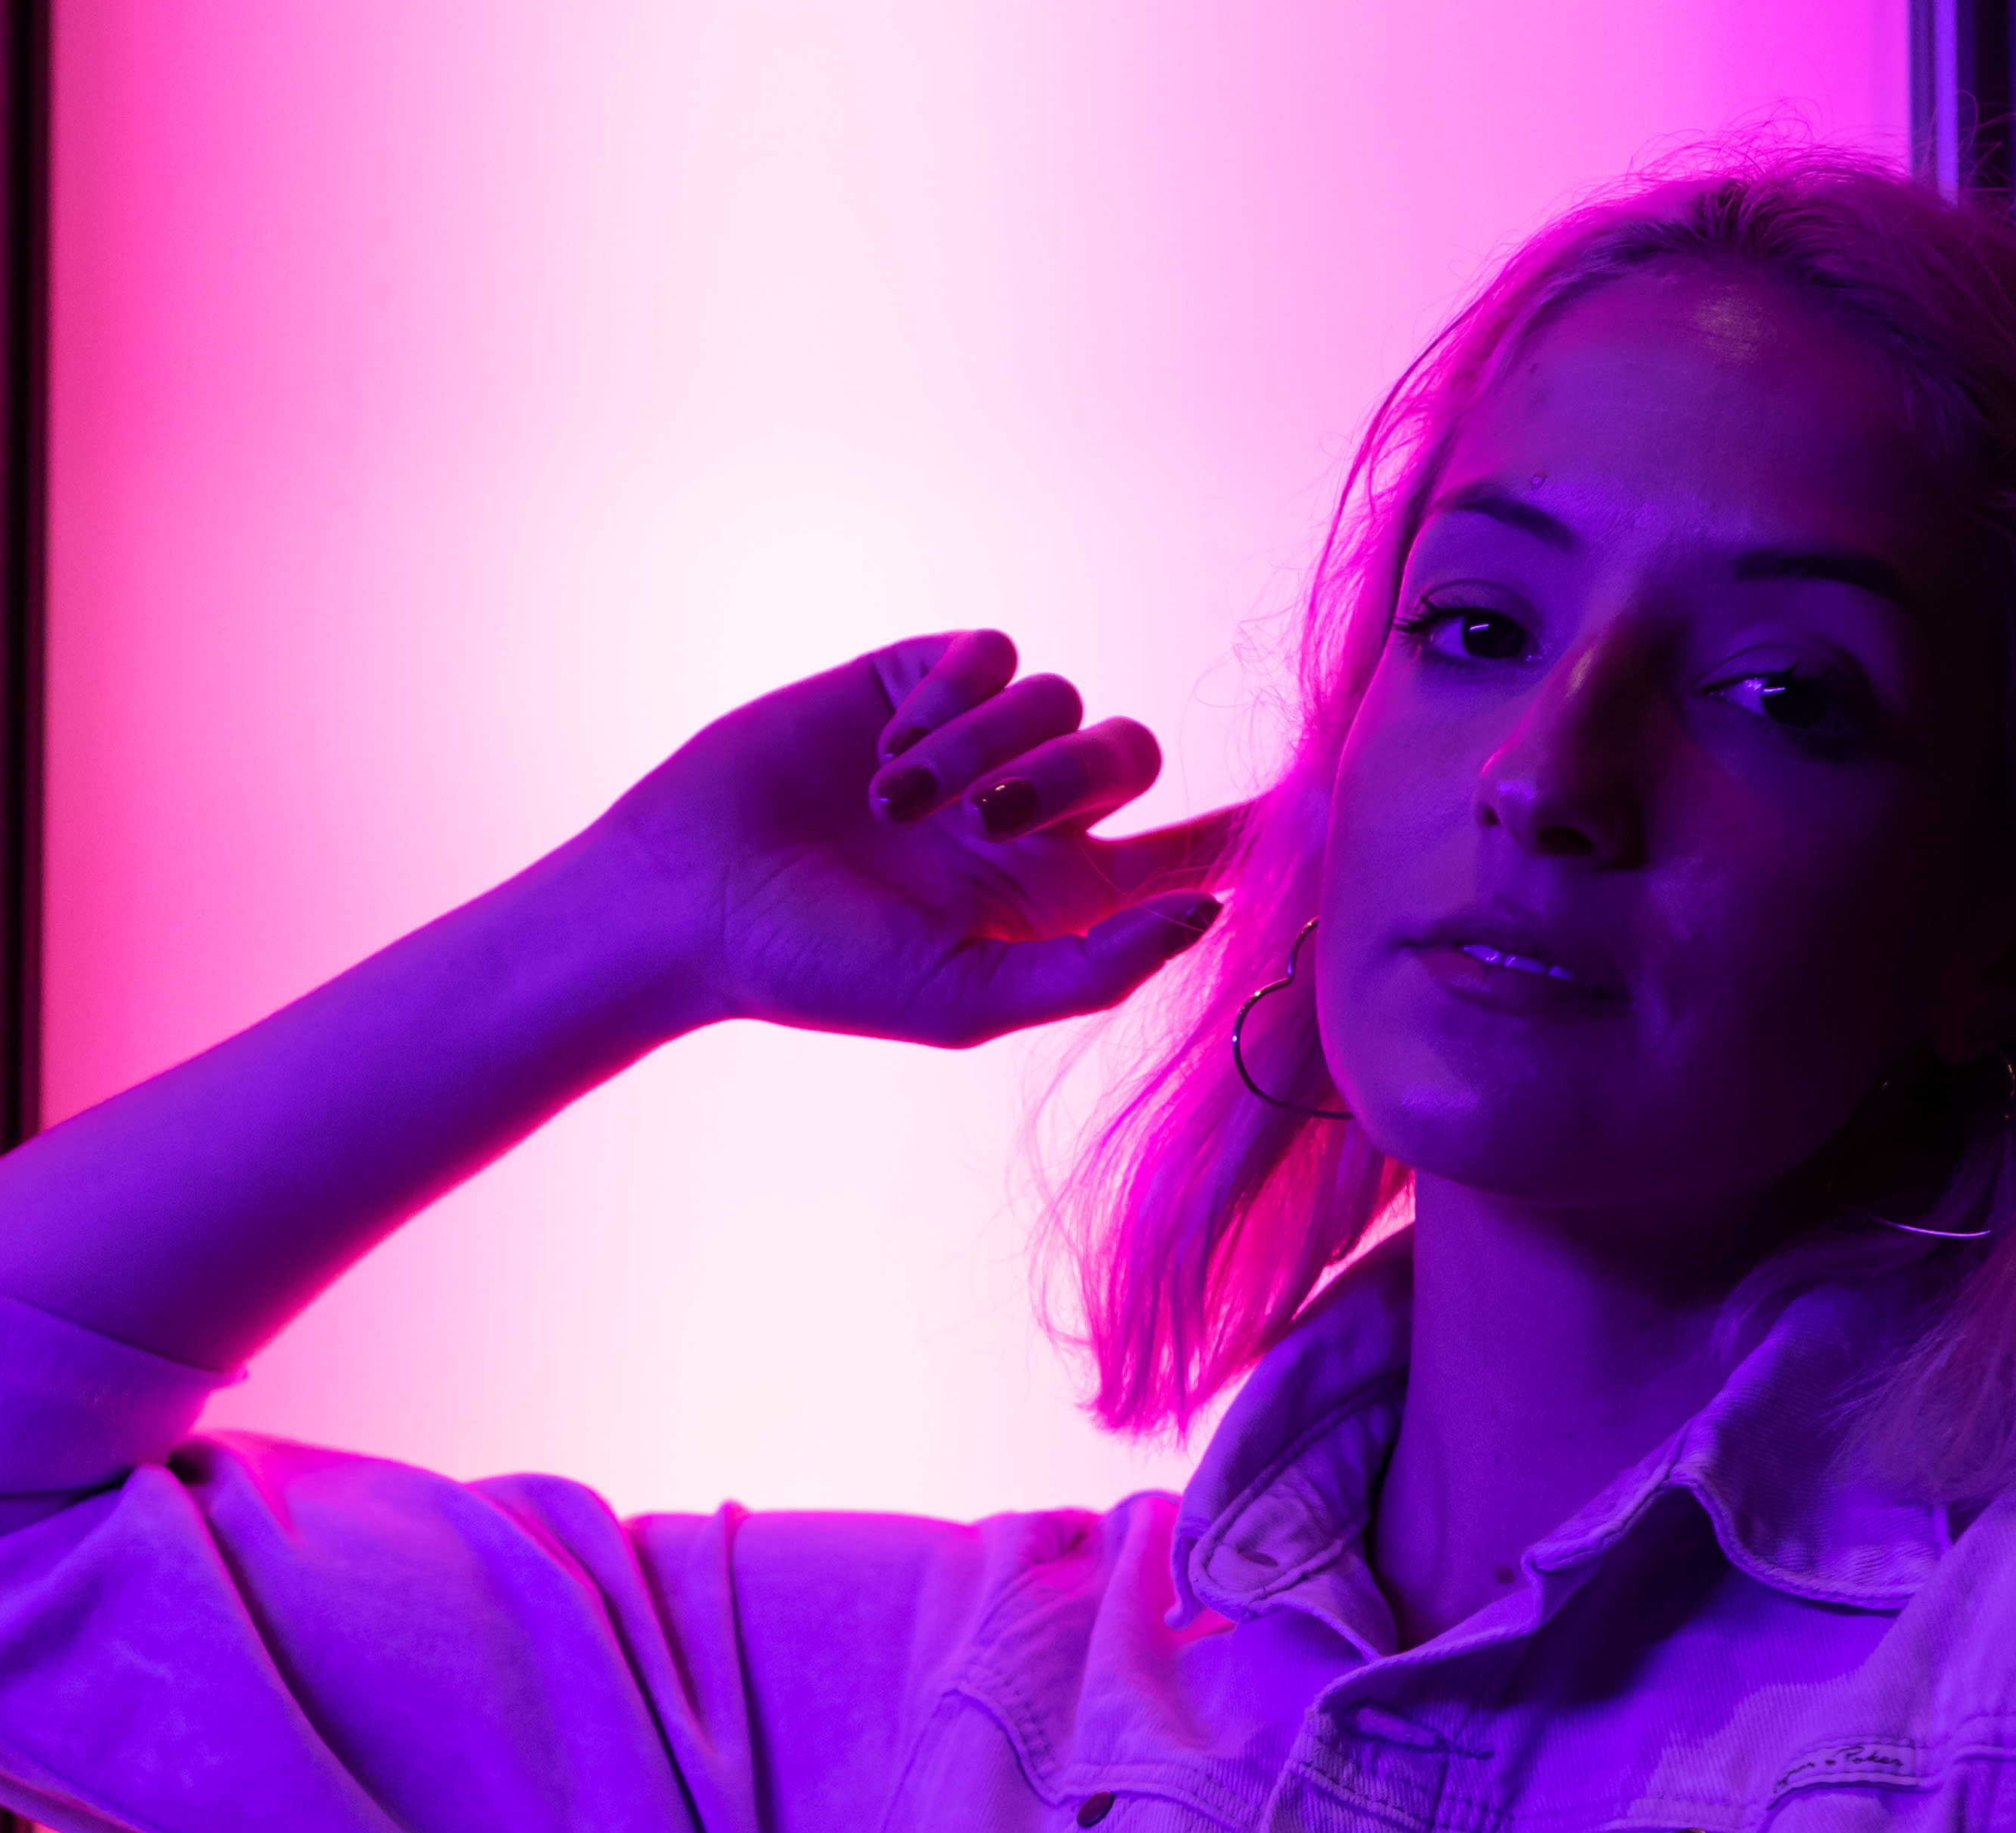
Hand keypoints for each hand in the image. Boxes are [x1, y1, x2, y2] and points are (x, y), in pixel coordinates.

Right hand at [576, 633, 1243, 1049]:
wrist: (691, 900)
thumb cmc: (818, 970)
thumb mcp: (966, 998)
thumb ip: (1094, 964)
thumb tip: (1212, 911)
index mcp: (1050, 896)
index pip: (1182, 854)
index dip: (1252, 830)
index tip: (1324, 801)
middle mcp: (1022, 813)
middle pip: (1130, 755)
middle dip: (1075, 778)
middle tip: (987, 823)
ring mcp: (970, 742)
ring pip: (1059, 699)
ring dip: (985, 747)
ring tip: (897, 800)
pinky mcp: (914, 678)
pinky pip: (992, 652)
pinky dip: (952, 694)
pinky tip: (889, 744)